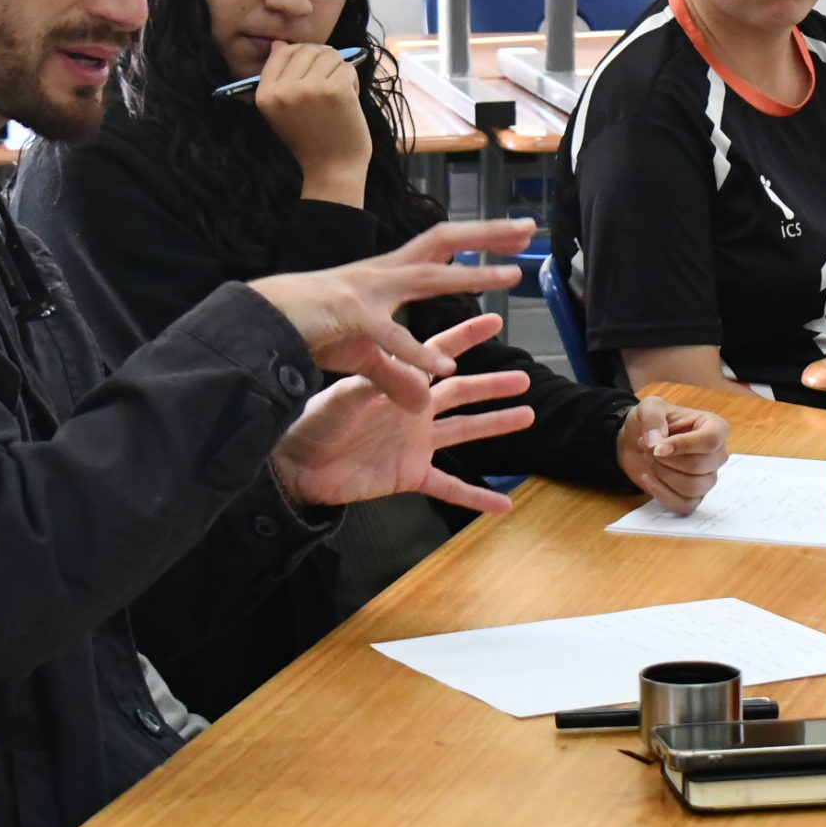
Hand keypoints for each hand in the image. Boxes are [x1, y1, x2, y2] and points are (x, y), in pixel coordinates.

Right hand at [249, 218, 532, 408]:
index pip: (440, 245)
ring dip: (470, 276)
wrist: (253, 324)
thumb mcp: (362, 355)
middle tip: (528, 229)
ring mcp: (367, 293)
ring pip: (429, 277)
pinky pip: (386, 337)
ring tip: (510, 276)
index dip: (477, 237)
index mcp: (386, 275)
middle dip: (486, 234)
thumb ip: (397, 374)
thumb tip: (424, 398)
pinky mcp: (348, 322)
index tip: (516, 232)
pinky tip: (441, 365)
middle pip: (443, 242)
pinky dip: (413, 352)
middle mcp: (382, 275)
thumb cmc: (305, 330)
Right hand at [253, 42, 372, 205]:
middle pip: (308, 49)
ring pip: (330, 55)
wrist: (332, 169)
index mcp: (264, 94)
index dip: (302, 55)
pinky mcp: (334, 90)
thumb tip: (279, 43)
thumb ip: (280, 78)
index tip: (314, 70)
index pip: (281, 52)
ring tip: (339, 94)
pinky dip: (353, 81)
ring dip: (340, 71)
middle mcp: (283, 89)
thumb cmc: (311, 140)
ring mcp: (309, 88)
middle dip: (324, 61)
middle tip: (331, 84)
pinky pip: (347, 67)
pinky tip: (349, 100)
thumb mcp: (282, 110)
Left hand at [271, 313, 534, 515]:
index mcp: (400, 385)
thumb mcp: (345, 396)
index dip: (466, 337)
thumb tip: (417, 372)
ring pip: (466, 431)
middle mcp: (414, 411)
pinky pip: (451, 487)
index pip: (439, 355)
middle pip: (463, 393)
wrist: (298, 467)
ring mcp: (416, 444)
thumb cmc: (316, 423)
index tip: (494, 320)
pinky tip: (503, 506)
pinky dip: (476, 498)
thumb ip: (380, 382)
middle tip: (525, 379)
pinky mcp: (411, 475)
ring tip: (527, 416)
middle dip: (493, 386)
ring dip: (496, 425)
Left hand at [614, 397, 730, 514]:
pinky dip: (661, 493)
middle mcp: (717, 454)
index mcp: (715, 427)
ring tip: (650, 461)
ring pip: (692, 487)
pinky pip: (684, 505)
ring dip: (663, 475)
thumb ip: (653, 417)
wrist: (638, 444)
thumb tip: (657, 442)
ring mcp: (708, 478)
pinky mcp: (695, 497)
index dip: (684, 445)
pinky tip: (648, 478)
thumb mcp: (649, 407)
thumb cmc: (651, 424)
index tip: (657, 448)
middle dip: (666, 460)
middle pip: (698, 466)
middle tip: (648, 449)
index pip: (710, 440)